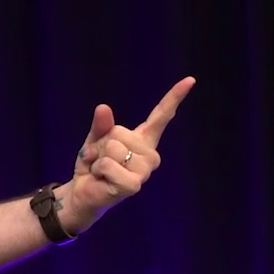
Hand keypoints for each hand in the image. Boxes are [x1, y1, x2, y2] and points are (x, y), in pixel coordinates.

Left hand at [62, 76, 194, 233]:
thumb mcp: (95, 140)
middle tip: (99, 159)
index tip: (190, 80)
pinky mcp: (135, 185)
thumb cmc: (93, 166)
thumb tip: (103, 107)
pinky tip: (102, 180)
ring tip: (100, 170)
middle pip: (120, 132)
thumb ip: (101, 125)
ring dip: (97, 158)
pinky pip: (109, 165)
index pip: (161, 116)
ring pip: (113, 147)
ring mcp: (145, 171)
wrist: (82, 194)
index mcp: (143, 140)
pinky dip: (98, 170)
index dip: (175, 97)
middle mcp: (150, 155)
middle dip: (100, 143)